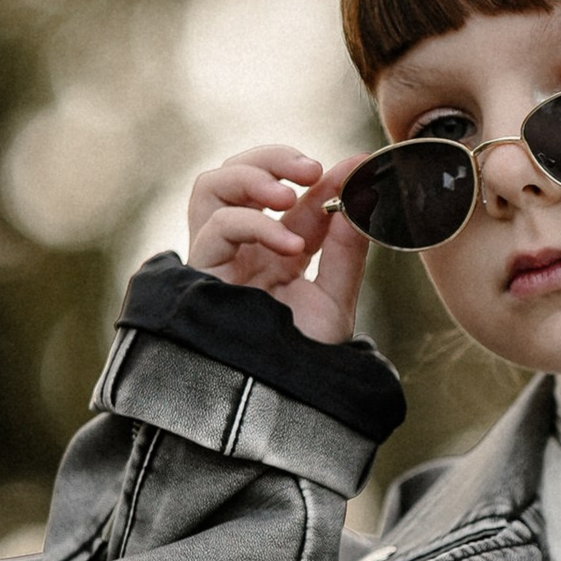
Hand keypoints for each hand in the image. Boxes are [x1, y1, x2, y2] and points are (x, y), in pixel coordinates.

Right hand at [187, 143, 370, 345]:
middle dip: (274, 158)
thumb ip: (345, 253)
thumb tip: (360, 199)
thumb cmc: (302, 360)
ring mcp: (219, 258)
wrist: (277, 403)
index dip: (328, 182)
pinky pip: (215, 226)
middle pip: (239, 175)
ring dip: (251, 175)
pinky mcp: (200, 272)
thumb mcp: (334, 301)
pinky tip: (291, 245)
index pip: (299, 202)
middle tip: (314, 169)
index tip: (359, 167)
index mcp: (278, 252)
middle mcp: (244, 249)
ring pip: (210, 186)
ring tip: (290, 194)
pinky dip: (254, 223)